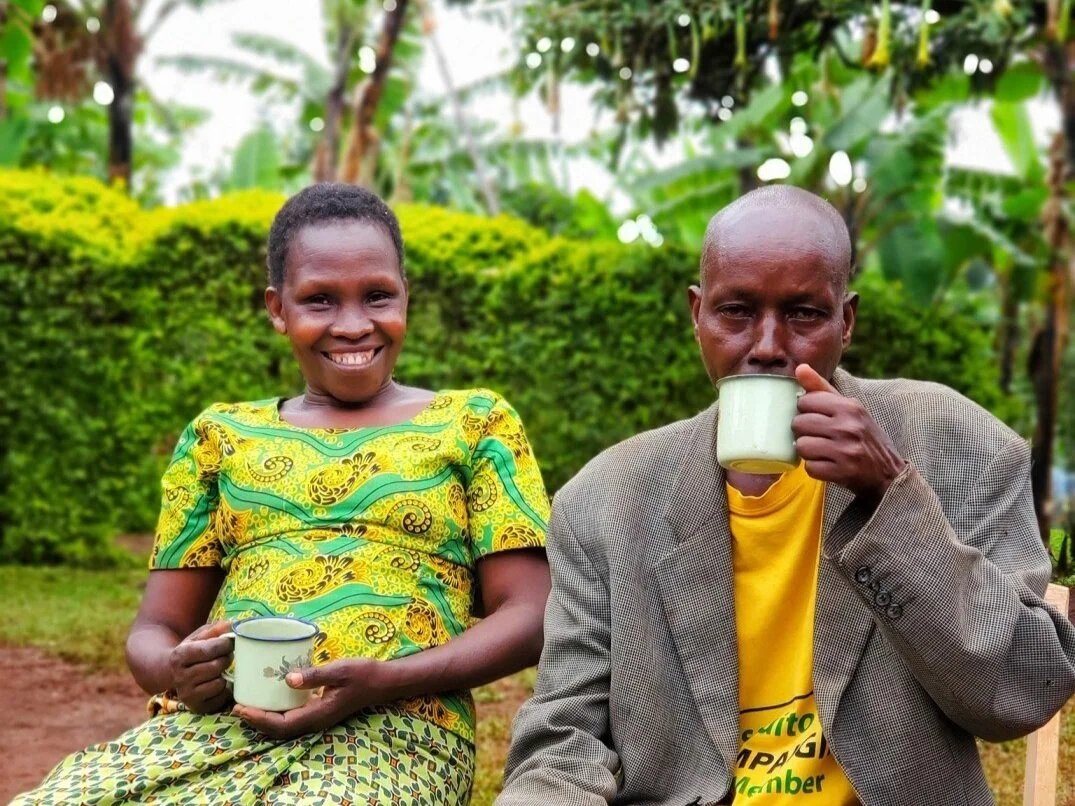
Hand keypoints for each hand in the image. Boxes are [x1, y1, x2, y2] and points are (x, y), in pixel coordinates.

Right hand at [168, 620, 233, 713]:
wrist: (172, 674)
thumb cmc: (192, 651)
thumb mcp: (198, 637)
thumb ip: (215, 630)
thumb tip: (232, 625)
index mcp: (179, 656)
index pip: (208, 650)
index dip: (224, 644)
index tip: (230, 642)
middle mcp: (180, 677)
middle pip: (215, 666)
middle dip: (226, 658)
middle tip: (227, 655)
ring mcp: (187, 694)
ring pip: (219, 683)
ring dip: (225, 674)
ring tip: (221, 668)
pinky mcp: (197, 707)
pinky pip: (221, 697)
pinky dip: (225, 689)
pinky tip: (218, 682)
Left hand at [232, 657, 392, 739]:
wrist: (384, 681)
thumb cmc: (363, 674)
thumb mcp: (340, 670)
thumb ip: (315, 675)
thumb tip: (287, 679)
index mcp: (318, 714)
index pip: (281, 724)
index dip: (258, 719)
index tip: (240, 707)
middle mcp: (315, 720)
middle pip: (279, 730)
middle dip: (256, 721)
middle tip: (237, 706)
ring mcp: (318, 716)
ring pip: (285, 725)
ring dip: (265, 718)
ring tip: (248, 704)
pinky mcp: (319, 709)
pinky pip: (293, 716)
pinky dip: (277, 711)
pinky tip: (271, 697)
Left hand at [792, 364, 907, 504]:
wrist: (888, 472)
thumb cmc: (863, 435)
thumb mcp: (849, 408)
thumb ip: (822, 388)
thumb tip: (799, 368)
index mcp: (850, 406)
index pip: (805, 401)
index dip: (804, 410)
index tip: (815, 417)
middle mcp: (849, 426)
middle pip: (799, 424)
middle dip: (803, 432)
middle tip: (818, 436)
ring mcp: (846, 451)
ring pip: (801, 446)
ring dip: (808, 451)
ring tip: (822, 450)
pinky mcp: (843, 472)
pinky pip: (810, 467)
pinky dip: (815, 468)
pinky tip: (828, 464)